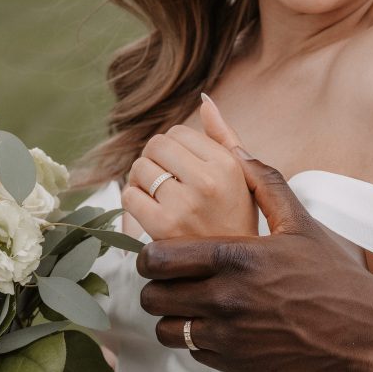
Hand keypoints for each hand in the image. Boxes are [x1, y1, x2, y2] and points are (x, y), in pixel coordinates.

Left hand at [122, 99, 257, 240]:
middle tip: (166, 181)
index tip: (184, 170)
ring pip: (140, 167)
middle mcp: (208, 180)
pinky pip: (129, 195)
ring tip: (159, 197)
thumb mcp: (243, 176)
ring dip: (142, 180)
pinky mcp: (163, 226)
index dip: (176, 149)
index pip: (178, 132)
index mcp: (228, 164)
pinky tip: (152, 213)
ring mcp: (184, 204)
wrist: (233, 271)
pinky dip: (134, 201)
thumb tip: (204, 100)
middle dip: (155, 159)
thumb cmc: (236, 219)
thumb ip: (224, 136)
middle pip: (156, 145)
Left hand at [138, 104, 372, 371]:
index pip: (160, 258)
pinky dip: (195, 338)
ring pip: (166, 329)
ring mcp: (228, 336)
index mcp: (235, 257)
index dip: (151, 255)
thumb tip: (237, 150)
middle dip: (156, 285)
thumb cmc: (332, 273)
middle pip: (154, 295)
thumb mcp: (300, 222)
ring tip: (187, 304)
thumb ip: (264, 183)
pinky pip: (191, 351)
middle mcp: (226, 298)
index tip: (159, 253)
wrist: (364, 331)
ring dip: (171, 316)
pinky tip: (215, 324)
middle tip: (169, 279)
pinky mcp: (235, 364)